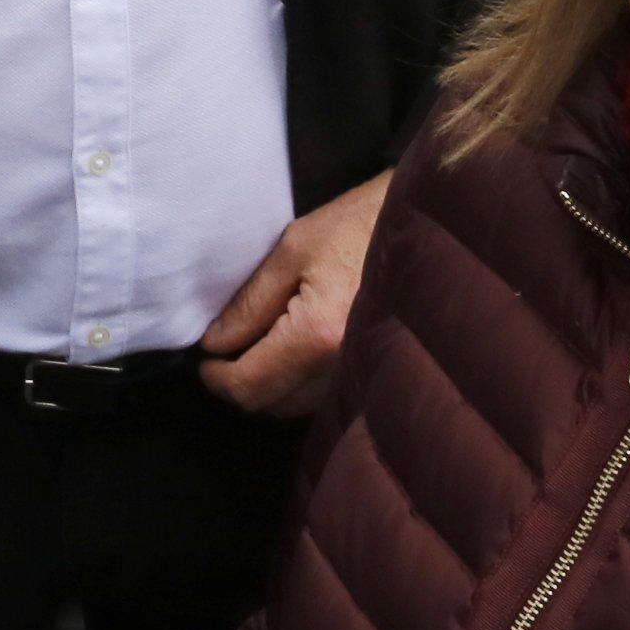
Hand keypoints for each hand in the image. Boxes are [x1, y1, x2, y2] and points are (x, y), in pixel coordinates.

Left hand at [200, 174, 388, 416]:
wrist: (426, 223)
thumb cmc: (360, 223)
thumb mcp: (292, 250)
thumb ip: (249, 303)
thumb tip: (215, 343)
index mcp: (317, 334)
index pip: (251, 385)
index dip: (217, 379)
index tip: (203, 361)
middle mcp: (344, 366)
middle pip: (273, 405)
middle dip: (240, 382)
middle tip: (224, 351)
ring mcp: (365, 373)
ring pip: (298, 406)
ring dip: (270, 384)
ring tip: (257, 345)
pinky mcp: (377, 370)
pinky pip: (325, 395)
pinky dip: (300, 381)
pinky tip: (292, 349)